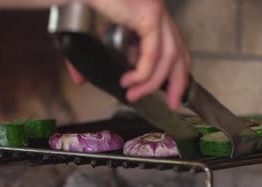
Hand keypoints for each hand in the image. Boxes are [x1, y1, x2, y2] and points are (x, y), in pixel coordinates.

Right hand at [75, 0, 190, 110]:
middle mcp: (157, 12)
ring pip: (169, 56)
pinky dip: (143, 72)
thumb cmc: (81, 1)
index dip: (177, 73)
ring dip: (153, 82)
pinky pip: (153, 52)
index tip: (172, 94)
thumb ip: (88, 57)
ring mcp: (155, 11)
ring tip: (134, 95)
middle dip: (178, 82)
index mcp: (149, 15)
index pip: (175, 46)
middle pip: (180, 52)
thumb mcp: (88, 34)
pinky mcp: (148, 14)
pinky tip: (130, 80)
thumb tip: (81, 79)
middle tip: (172, 103)